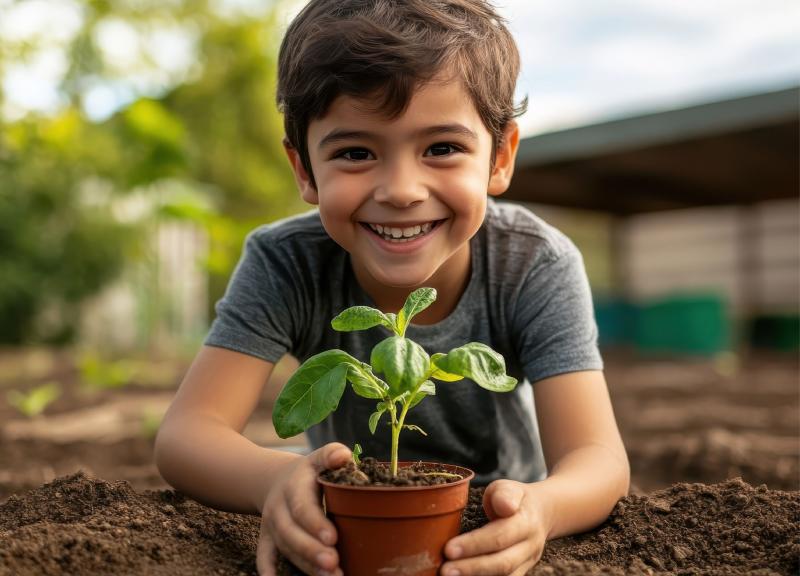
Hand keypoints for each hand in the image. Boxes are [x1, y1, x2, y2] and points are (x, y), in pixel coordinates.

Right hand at [256, 443, 350, 575]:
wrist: (278, 479)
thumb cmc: (310, 471)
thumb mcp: (319, 457)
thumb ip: (332, 454)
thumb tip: (343, 456)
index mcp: (295, 485)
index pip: (302, 506)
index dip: (315, 523)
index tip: (333, 538)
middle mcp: (279, 507)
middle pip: (291, 532)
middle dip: (311, 550)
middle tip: (333, 565)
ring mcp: (271, 525)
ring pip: (284, 547)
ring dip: (304, 565)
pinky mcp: (266, 539)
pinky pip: (264, 557)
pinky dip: (268, 570)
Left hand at [441, 480, 548, 575]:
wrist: (541, 513)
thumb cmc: (515, 499)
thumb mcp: (509, 488)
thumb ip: (504, 494)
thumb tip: (505, 506)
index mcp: (526, 521)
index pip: (500, 535)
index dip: (474, 544)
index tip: (449, 549)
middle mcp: (530, 545)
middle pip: (502, 562)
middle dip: (472, 568)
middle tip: (445, 570)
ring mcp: (527, 562)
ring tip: (450, 575)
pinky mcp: (522, 571)